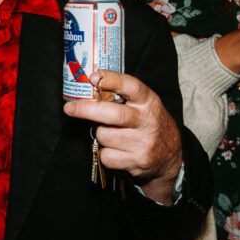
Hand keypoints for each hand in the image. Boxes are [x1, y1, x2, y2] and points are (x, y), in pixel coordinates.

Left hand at [63, 70, 182, 204]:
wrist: (170, 156)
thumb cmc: (149, 124)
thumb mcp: (144, 105)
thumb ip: (123, 96)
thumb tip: (91, 87)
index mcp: (149, 102)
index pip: (131, 86)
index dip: (111, 80)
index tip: (94, 77)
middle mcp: (147, 121)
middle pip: (113, 114)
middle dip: (86, 110)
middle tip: (69, 108)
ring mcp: (143, 143)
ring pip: (104, 135)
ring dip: (100, 134)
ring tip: (112, 134)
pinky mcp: (136, 162)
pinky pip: (106, 155)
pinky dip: (105, 153)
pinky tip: (116, 150)